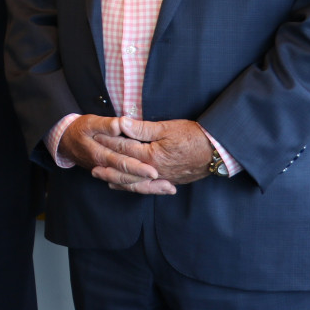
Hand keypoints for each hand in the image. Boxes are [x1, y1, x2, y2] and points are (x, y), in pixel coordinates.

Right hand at [58, 115, 168, 192]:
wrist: (65, 141)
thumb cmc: (79, 129)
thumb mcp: (90, 122)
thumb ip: (106, 125)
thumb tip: (120, 125)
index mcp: (100, 154)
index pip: (121, 163)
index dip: (138, 167)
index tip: (153, 170)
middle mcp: (105, 168)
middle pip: (128, 178)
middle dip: (149, 182)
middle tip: (168, 184)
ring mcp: (108, 173)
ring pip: (129, 184)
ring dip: (149, 188)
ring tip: (169, 188)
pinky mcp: (111, 174)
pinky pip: (127, 184)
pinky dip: (142, 187)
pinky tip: (157, 186)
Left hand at [98, 118, 213, 192]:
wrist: (218, 151)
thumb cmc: (194, 136)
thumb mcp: (166, 128)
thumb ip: (142, 128)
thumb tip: (121, 123)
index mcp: (151, 156)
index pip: (124, 149)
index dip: (108, 142)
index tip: (94, 138)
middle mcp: (154, 171)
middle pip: (125, 170)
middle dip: (108, 166)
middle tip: (91, 166)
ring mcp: (162, 178)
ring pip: (135, 183)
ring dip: (117, 180)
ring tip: (103, 178)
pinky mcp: (170, 181)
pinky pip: (147, 187)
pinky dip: (134, 186)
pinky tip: (126, 185)